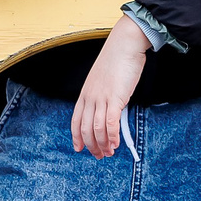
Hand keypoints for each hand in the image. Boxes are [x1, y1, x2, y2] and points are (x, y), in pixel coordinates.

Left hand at [71, 17, 148, 156]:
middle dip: (92, 145)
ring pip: (96, 129)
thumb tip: (109, 108)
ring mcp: (101, 98)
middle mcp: (90, 98)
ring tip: (109, 153)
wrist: (124, 45)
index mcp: (85, 93)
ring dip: (102, 144)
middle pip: (85, 128)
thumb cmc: (117, 60)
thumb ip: (103, 95)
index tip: (79, 148)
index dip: (76, 137)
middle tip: (100, 155)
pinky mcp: (115, 98)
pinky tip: (116, 144)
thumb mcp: (104, 80)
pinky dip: (112, 136)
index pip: (75, 121)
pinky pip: (110, 123)